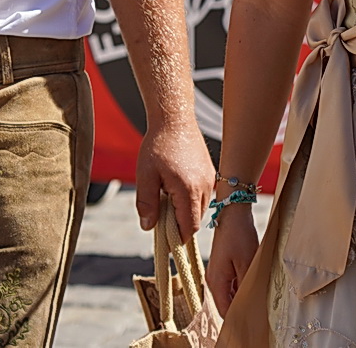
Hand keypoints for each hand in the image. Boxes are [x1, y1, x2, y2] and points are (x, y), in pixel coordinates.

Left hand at [133, 118, 214, 237]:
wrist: (175, 118)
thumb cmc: (158, 145)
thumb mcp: (145, 175)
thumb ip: (146, 203)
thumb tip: (148, 227)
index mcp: (188, 190)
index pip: (188, 228)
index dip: (176, 237)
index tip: (163, 238)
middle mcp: (204, 186)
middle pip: (196, 220)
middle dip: (179, 224)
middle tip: (160, 214)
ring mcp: (210, 179)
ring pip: (201, 208)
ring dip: (185, 210)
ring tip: (166, 196)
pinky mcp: (210, 172)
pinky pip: (203, 194)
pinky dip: (190, 198)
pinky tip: (174, 186)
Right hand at [206, 205, 259, 316]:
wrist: (232, 212)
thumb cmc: (239, 234)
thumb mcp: (248, 262)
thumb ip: (247, 286)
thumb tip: (250, 305)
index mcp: (216, 282)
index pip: (225, 312)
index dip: (238, 320)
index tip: (253, 323)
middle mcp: (212, 281)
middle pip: (226, 305)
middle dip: (241, 310)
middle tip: (258, 313)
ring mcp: (216, 274)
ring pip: (229, 296)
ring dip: (241, 299)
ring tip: (258, 300)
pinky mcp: (221, 268)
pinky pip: (230, 286)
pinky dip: (240, 289)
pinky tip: (252, 286)